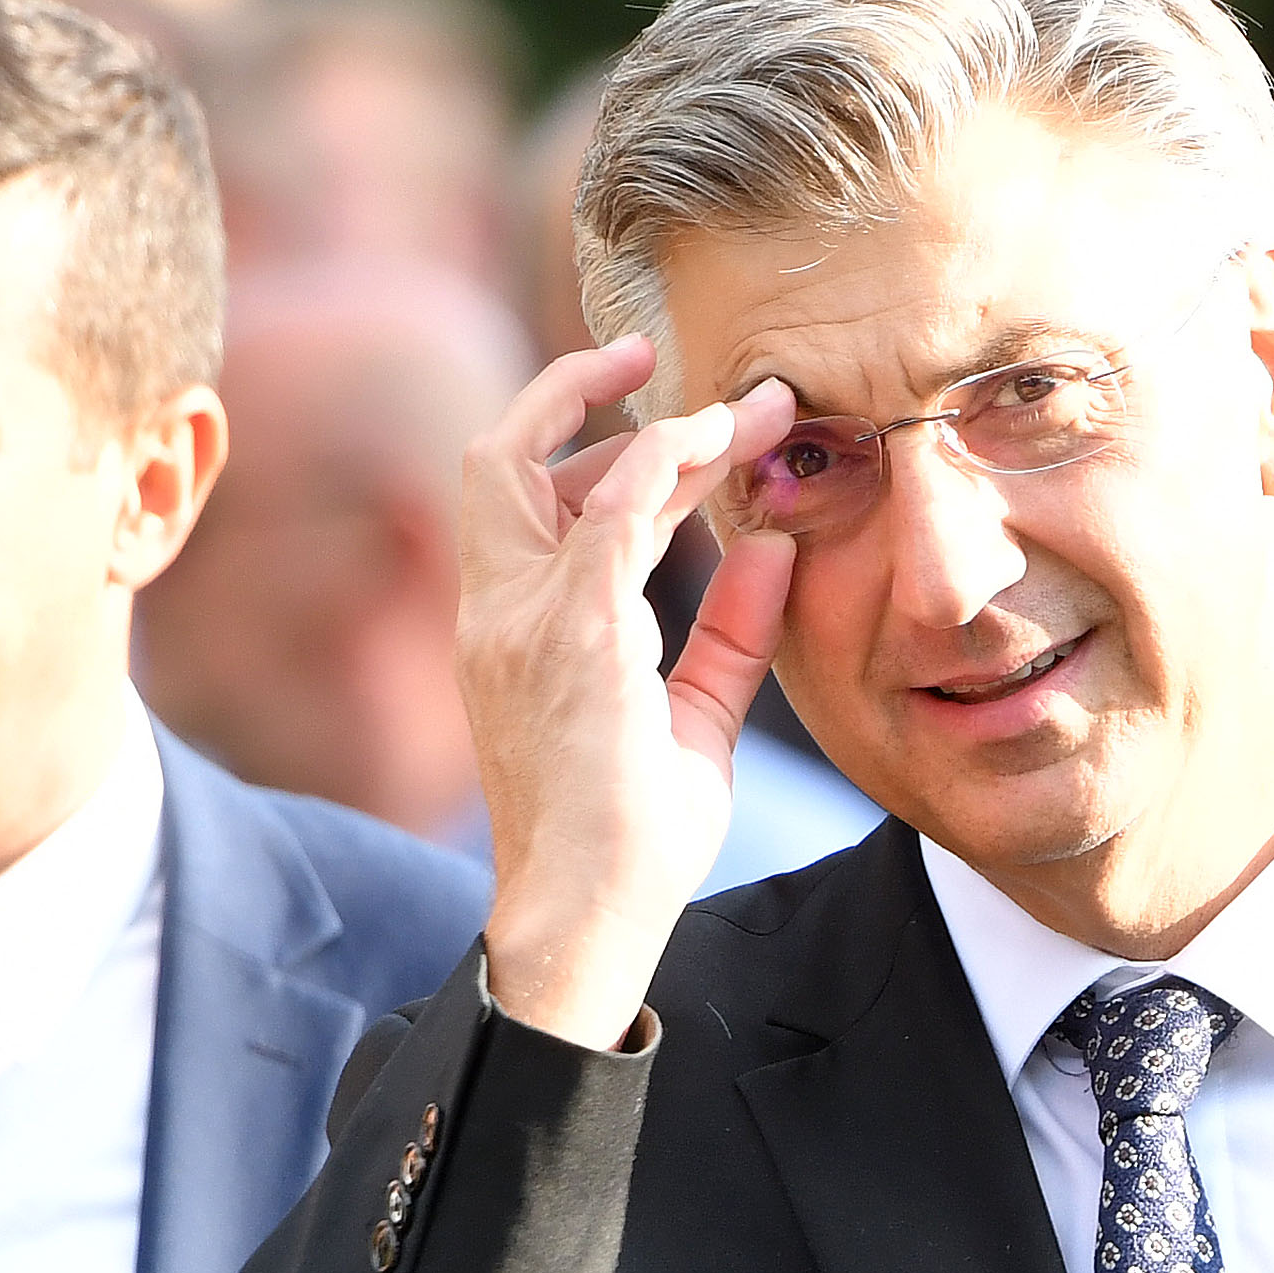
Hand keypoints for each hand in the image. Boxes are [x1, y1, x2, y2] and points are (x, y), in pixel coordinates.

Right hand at [458, 334, 797, 1048]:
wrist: (589, 916)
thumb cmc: (629, 842)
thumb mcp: (693, 719)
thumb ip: (728, 634)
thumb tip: (778, 548)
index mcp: (509, 635)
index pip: (538, 509)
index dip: (609, 453)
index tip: (692, 429)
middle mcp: (496, 615)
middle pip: (496, 460)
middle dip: (568, 392)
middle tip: (649, 355)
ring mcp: (519, 622)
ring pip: (540, 465)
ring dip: (641, 420)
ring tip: (735, 401)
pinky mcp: (570, 633)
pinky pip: (612, 507)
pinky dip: (666, 458)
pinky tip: (724, 442)